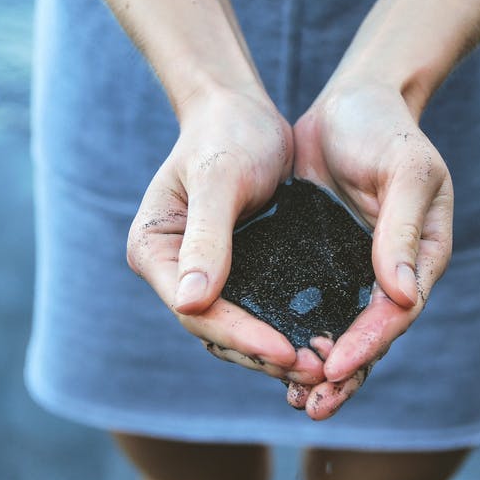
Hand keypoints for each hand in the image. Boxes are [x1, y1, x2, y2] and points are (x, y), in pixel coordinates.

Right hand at [127, 87, 326, 384]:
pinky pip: (260, 312)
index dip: (241, 336)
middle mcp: (174, 272)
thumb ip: (206, 238)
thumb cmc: (226, 133)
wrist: (242, 109)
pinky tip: (323, 342)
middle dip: (264, 354)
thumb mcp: (219, 180)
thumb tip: (189, 301)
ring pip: (238, 330)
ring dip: (278, 352)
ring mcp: (205, 276)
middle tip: (317, 370)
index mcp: (154, 252)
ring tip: (324, 366)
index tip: (286, 351)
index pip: (196, 311)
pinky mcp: (238, 273)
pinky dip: (287, 329)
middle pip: (216, 332)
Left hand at [287, 83, 453, 419]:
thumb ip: (401, 229)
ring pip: (339, 333)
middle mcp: (388, 274)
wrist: (352, 101)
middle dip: (344, 375)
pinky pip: (308, 310)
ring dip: (320, 371)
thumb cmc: (387, 129)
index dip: (370, 343)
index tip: (337, 366)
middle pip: (371, 338)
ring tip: (295, 403)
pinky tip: (269, 362)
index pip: (397, 313)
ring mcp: (352, 272)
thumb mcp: (405, 169)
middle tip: (312, 406)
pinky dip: (295, 337)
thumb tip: (403, 296)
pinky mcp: (318, 264)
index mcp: (421, 257)